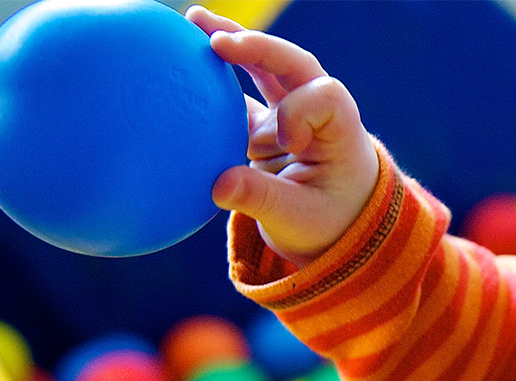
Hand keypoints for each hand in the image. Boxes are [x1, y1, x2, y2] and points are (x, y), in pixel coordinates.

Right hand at [189, 6, 377, 265]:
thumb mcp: (299, 220)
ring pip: (264, 68)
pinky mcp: (263, 123)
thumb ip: (262, 199)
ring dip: (231, 43)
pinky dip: (211, 80)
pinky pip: (235, 95)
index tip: (287, 142)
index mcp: (339, 131)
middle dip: (257, 47)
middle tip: (217, 39)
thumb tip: (218, 186)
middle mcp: (316, 112)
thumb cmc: (329, 223)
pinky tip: (176, 62)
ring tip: (192, 21)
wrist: (336, 225)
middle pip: (293, 64)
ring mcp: (288, 112)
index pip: (324, 97)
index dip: (299, 110)